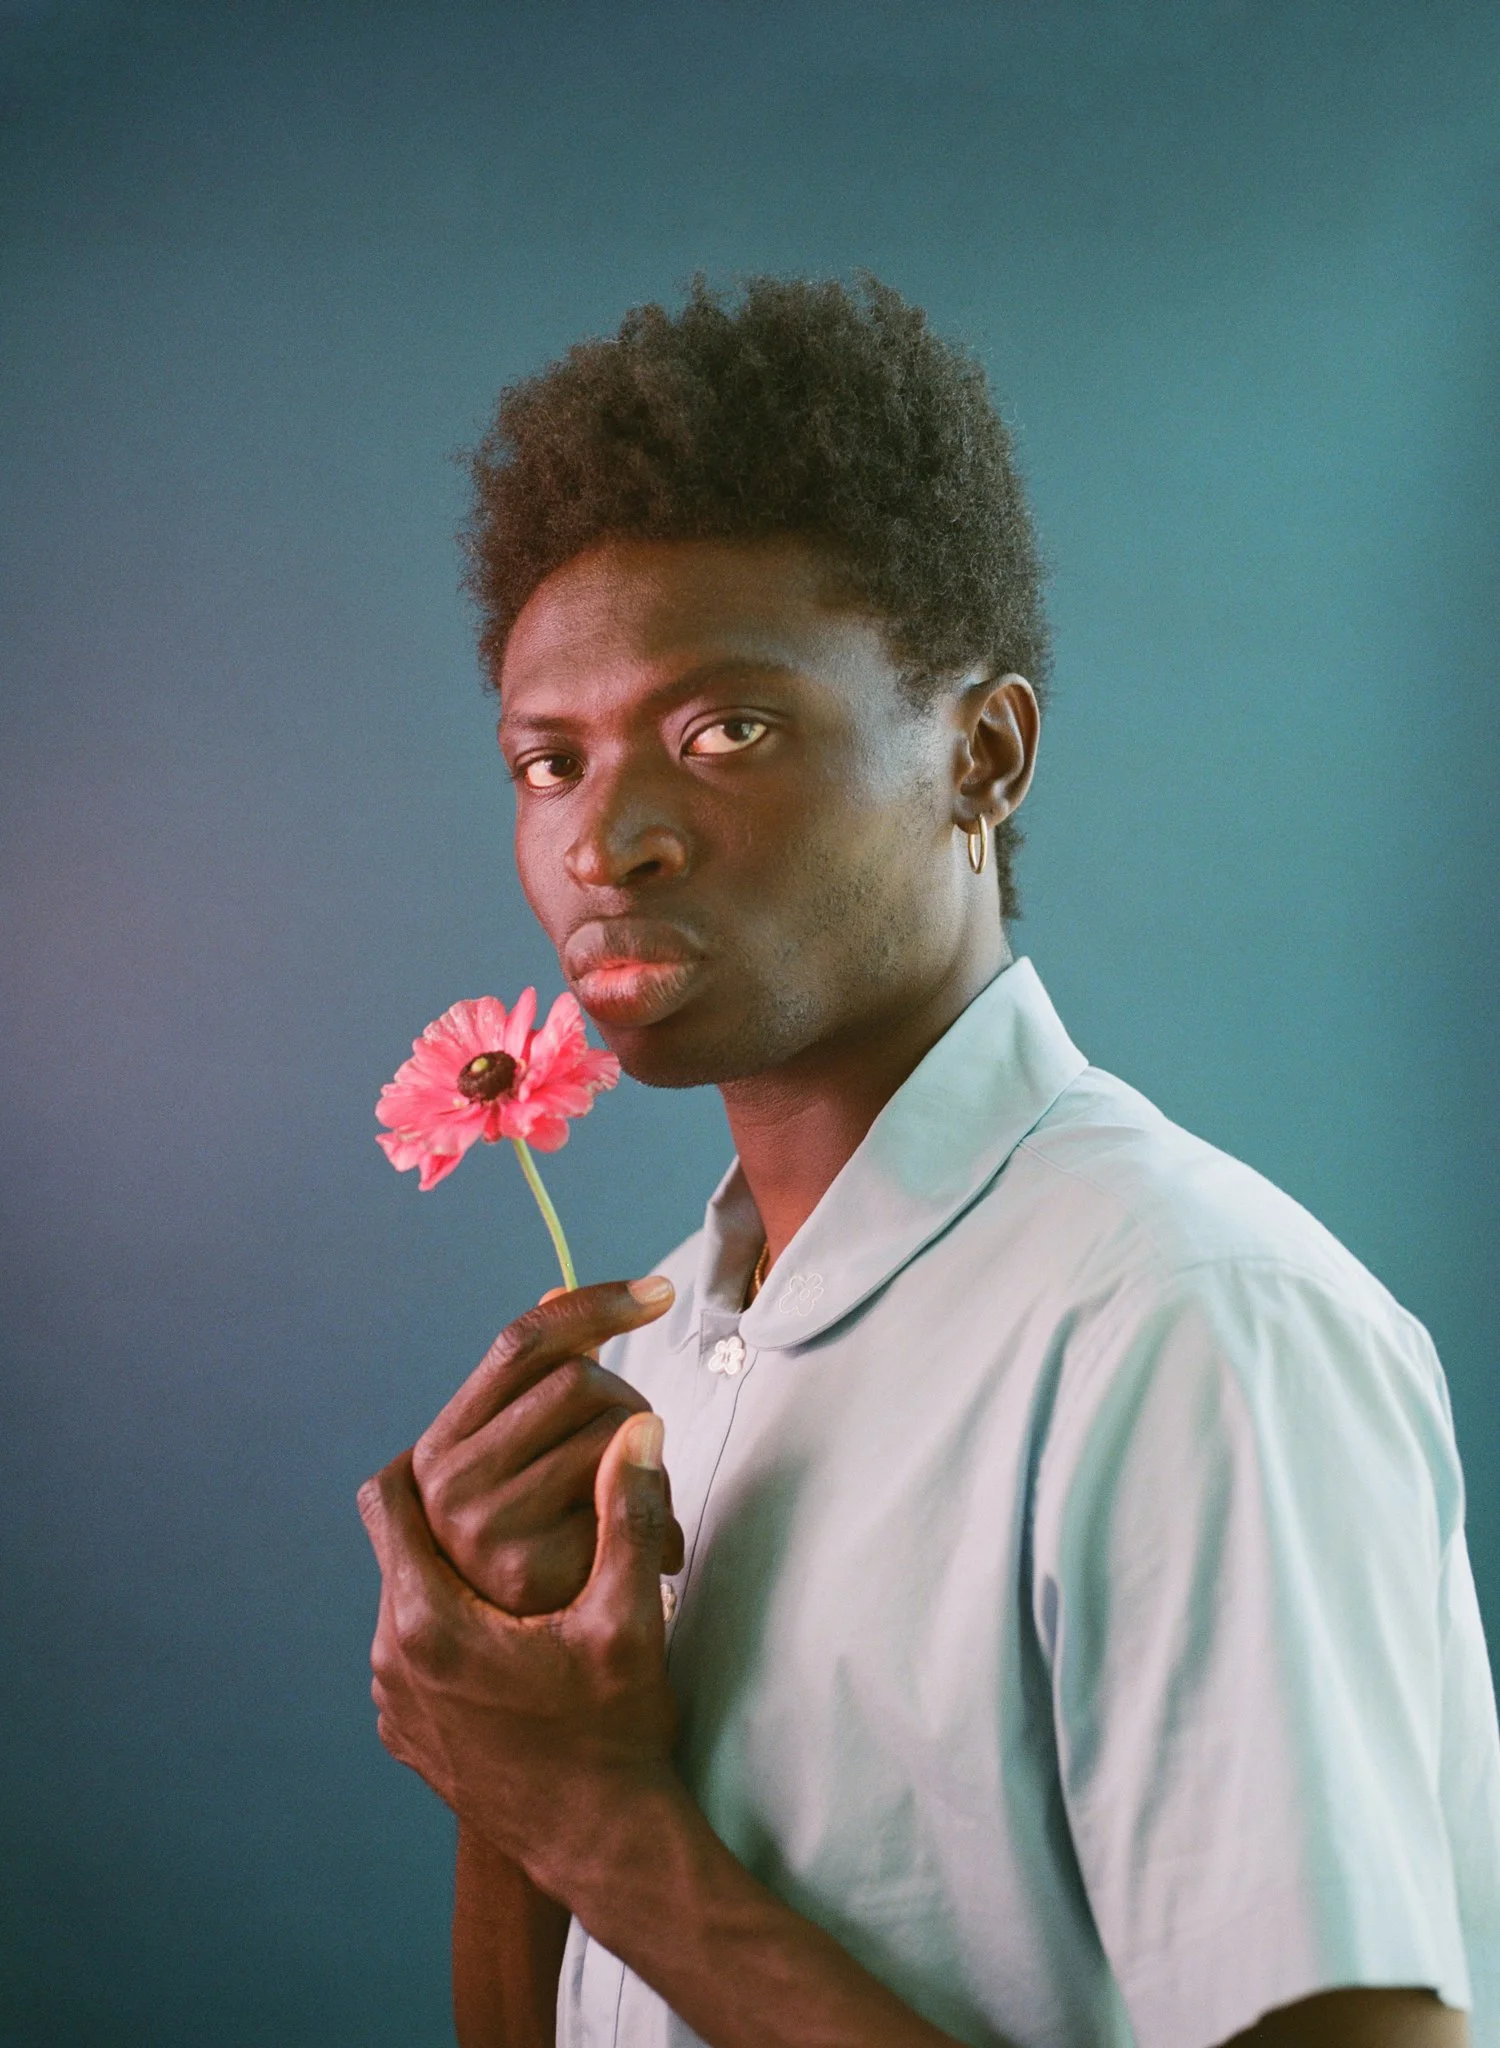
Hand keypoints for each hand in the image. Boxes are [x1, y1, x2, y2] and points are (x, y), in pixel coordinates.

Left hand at [360, 1409, 686, 1896]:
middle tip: (506, 1487)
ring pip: (404, 1600)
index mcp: (429, 1624)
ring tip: (514, 1559)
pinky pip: (411, 1653)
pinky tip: (510, 1630)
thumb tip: (638, 1431)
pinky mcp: (409, 1736)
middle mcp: (392, 1663)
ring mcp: (395, 1706)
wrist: (602, 1850)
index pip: (387, 1499)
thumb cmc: (614, 1737)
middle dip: (446, 1511)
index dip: (425, 1453)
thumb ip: (628, 1514)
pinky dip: (447, 1627)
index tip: (473, 1439)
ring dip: (448, 1571)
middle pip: (396, 1547)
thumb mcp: (629, 1619)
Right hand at [411, 1279, 684, 1613]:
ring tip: (643, 1518)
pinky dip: (663, 1518)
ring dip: (649, 1465)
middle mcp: (449, 1487)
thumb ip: (525, 1398)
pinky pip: (639, 1492)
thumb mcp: (508, 1486)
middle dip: (626, 1405)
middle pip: (581, 1380)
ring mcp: (489, 1530)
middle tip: (638, 1459)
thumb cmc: (532, 1578)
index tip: (659, 1292)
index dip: (593, 1304)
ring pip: (617, 1430)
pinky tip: (656, 1558)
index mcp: (438, 1453)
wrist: (534, 1719)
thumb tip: (557, 1288)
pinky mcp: (540, 1569)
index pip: (520, 1343)